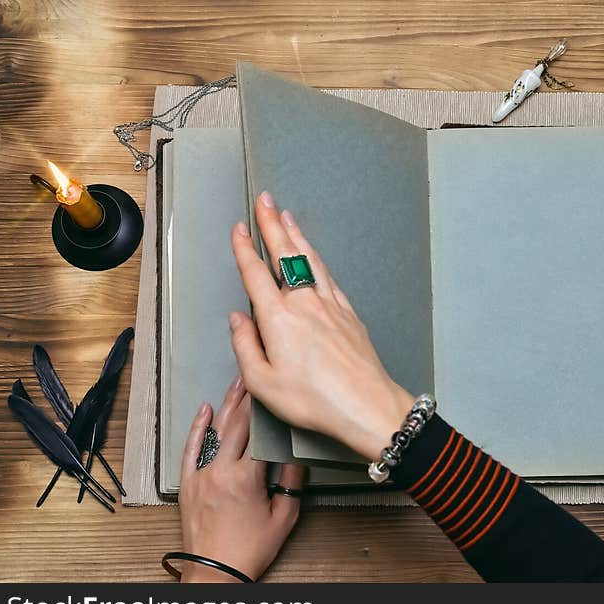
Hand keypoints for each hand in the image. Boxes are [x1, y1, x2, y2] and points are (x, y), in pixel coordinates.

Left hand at [178, 375, 302, 581]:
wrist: (214, 571)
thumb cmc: (249, 550)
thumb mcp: (283, 517)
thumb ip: (291, 483)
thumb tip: (295, 456)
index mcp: (246, 477)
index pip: (259, 433)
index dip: (267, 410)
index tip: (274, 391)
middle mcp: (220, 470)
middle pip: (236, 425)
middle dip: (248, 398)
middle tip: (256, 375)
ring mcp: (201, 475)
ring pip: (215, 431)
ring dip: (227, 405)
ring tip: (237, 383)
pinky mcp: (188, 483)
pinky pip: (191, 448)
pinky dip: (198, 427)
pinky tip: (205, 409)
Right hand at [228, 190, 413, 460]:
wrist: (365, 404)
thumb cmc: (313, 399)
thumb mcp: (263, 383)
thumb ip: (245, 346)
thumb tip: (238, 319)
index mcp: (277, 317)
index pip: (255, 273)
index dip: (244, 248)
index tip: (239, 228)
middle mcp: (304, 303)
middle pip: (285, 254)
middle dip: (272, 224)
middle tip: (264, 200)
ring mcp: (330, 305)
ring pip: (309, 260)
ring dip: (296, 235)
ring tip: (287, 216)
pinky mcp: (349, 314)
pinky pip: (328, 276)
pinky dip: (317, 259)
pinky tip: (314, 256)